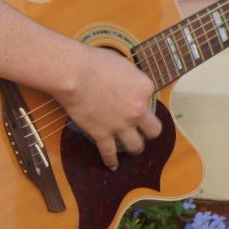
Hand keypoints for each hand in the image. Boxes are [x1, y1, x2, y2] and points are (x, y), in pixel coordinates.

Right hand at [55, 43, 161, 170]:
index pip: (150, 99)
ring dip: (135, 148)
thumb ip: (129, 79)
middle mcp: (137, 109)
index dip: (140, 100)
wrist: (75, 75)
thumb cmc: (95, 63)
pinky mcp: (102, 134)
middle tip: (144, 132)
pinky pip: (109, 153)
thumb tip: (125, 85)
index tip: (131, 99)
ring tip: (132, 149)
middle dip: (149, 132)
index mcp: (145, 88)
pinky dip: (111, 161)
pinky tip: (113, 165)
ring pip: (136, 146)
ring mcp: (120, 125)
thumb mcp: (122, 65)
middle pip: (153, 130)